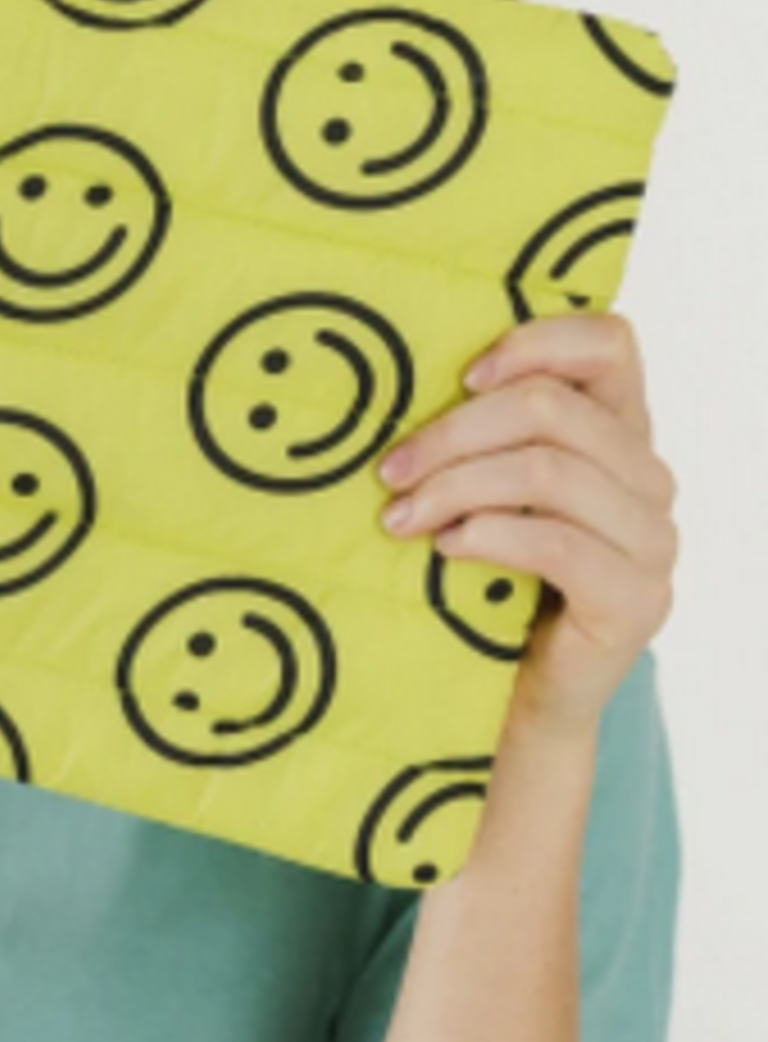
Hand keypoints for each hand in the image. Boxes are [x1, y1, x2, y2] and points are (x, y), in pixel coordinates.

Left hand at [374, 311, 678, 740]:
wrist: (518, 699)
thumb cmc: (492, 584)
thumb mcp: (490, 494)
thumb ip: (487, 437)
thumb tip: (412, 378)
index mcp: (623, 433)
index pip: (610, 343)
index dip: (533, 343)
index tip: (459, 378)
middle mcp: (650, 478)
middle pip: (552, 409)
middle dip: (454, 433)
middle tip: (390, 471)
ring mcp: (652, 541)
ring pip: (548, 472)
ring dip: (457, 487)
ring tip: (400, 517)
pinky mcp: (636, 600)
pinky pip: (557, 544)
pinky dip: (489, 536)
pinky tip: (444, 548)